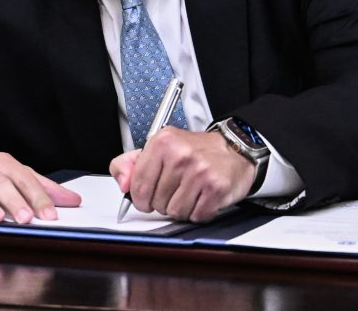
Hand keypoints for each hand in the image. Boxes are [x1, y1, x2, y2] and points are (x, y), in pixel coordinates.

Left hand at [109, 127, 254, 221]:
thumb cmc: (194, 152)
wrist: (234, 150)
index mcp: (162, 142)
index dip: (141, 198)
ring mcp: (200, 171)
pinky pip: (196, 216)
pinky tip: (203, 197)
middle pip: (156, 202)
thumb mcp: (158, 148)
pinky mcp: (216, 188)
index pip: (138, 186)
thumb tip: (123, 183)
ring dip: (181, 208)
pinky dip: (198, 212)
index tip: (148, 196)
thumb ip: (130, 164)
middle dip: (164, 202)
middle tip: (177, 189)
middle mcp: (181, 155)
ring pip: (175, 212)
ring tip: (190, 192)